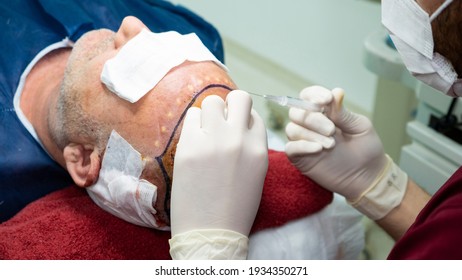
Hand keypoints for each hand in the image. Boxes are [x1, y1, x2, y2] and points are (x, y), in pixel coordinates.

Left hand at [170, 90, 267, 236]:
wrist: (210, 232)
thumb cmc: (235, 208)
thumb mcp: (256, 175)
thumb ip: (251, 147)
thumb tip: (239, 125)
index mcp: (259, 149)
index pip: (254, 115)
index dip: (243, 119)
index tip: (234, 129)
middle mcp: (239, 140)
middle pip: (239, 97)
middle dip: (230, 105)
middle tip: (220, 121)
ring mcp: (213, 141)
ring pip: (212, 102)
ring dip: (209, 113)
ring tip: (204, 132)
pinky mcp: (189, 146)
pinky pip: (191, 116)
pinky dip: (193, 124)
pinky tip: (193, 141)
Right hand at [285, 86, 387, 200]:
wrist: (368, 176)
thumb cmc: (366, 149)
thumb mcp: (359, 127)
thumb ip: (344, 113)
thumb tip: (336, 92)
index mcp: (324, 113)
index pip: (308, 96)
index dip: (313, 95)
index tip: (327, 100)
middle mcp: (311, 125)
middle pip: (296, 112)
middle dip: (313, 118)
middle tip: (332, 130)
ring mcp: (304, 141)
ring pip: (292, 129)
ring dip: (311, 134)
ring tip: (331, 144)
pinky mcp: (300, 158)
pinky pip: (290, 148)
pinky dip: (302, 146)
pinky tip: (319, 149)